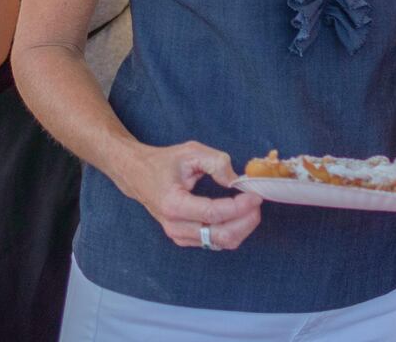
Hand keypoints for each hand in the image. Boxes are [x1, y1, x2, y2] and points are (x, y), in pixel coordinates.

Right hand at [125, 141, 262, 250]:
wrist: (138, 175)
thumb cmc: (164, 162)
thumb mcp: (191, 152)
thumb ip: (216, 162)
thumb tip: (235, 180)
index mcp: (173, 204)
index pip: (213, 214)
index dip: (239, 207)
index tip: (256, 195)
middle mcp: (175, 226)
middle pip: (220, 235)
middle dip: (245, 221)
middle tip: (257, 201)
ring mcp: (179, 236)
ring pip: (220, 242)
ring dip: (241, 227)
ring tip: (250, 207)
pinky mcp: (184, 239)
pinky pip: (214, 242)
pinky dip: (232, 230)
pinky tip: (238, 214)